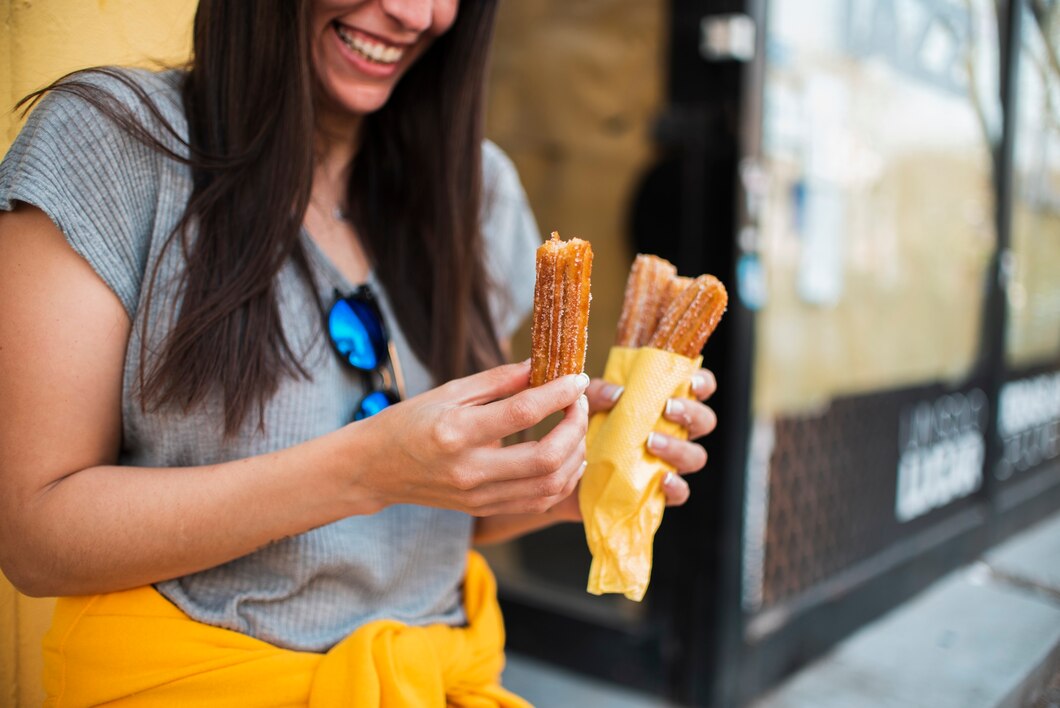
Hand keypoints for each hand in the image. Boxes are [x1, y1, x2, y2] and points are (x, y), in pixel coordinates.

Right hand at [352, 360, 589, 516]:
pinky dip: (562, 480)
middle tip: (578, 403)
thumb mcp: (450, 391)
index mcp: (456, 432)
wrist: (376, 468)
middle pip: (546, 458)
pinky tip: (566, 457)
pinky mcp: (484, 509)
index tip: (576, 378)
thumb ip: (500, 380)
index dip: (559, 393)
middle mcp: (470, 470)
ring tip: (576, 428)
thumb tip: (542, 365)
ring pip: (550, 486)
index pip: (523, 412)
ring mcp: (478, 496)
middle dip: (576, 427)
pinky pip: (539, 502)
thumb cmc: (410, 422)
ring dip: (575, 455)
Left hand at [547, 368, 717, 521]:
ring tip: (651, 442)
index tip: (690, 381)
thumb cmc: (583, 428)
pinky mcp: (656, 490)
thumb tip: (617, 393)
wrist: (563, 471)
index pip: (697, 388)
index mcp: (663, 403)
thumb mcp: (585, 404)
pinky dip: (676, 486)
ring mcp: (667, 462)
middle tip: (666, 409)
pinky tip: (662, 479)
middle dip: (692, 413)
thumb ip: (597, 392)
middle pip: (704, 421)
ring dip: (680, 448)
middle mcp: (672, 431)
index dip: (702, 383)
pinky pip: (681, 492)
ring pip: (696, 456)